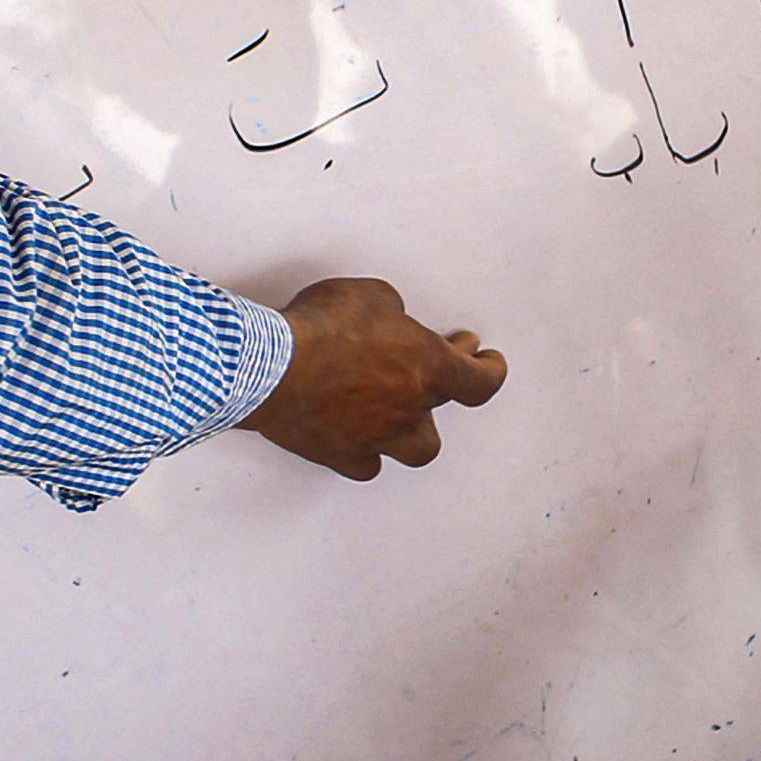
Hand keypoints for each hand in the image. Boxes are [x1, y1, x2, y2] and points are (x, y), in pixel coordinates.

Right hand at [242, 278, 506, 479]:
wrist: (270, 367)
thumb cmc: (321, 328)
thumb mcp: (371, 296)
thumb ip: (393, 314)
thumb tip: (390, 321)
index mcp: (428, 369)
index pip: (480, 382)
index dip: (490, 372)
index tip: (489, 363)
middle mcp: (408, 410)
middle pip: (441, 417)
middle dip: (439, 396)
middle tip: (429, 378)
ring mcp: (375, 438)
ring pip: (413, 450)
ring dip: (412, 433)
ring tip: (402, 418)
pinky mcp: (338, 454)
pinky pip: (364, 464)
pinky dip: (366, 452)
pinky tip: (360, 441)